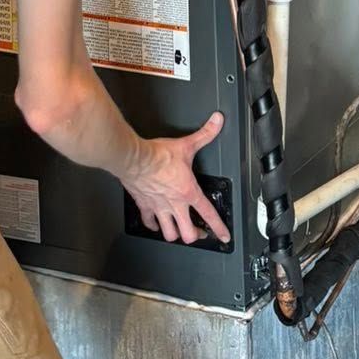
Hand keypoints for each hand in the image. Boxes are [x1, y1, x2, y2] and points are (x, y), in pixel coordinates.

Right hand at [125, 112, 228, 243]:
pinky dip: (153, 225)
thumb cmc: (158, 156)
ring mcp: (159, 208)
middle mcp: (175, 204)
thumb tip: (217, 122)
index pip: (209, 215)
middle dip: (195, 235)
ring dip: (175, 234)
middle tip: (198, 232)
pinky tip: (156, 222)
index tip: (224, 236)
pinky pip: (149, 222)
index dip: (219, 228)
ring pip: (169, 234)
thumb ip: (205, 134)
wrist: (134, 158)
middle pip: (188, 234)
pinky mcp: (144, 206)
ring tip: (178, 230)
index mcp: (188, 192)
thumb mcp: (186, 144)